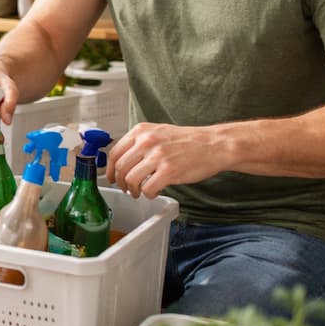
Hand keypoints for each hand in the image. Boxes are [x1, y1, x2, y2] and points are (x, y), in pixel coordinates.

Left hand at [106, 122, 227, 198]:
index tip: (111, 178)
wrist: (215, 144)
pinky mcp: (169, 171)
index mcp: (141, 131)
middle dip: (120, 182)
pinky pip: (147, 188)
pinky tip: (154, 192)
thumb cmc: (188, 141)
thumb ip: (139, 143)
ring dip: (133, 190)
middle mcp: (147, 141)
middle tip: (126, 189)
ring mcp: (158, 156)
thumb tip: (122, 160)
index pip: (114, 153)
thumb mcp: (159, 133)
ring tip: (139, 193)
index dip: (109, 170)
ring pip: (130, 179)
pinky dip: (148, 194)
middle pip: (120, 168)